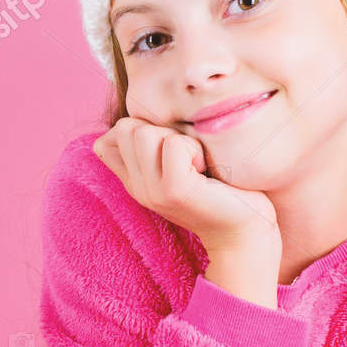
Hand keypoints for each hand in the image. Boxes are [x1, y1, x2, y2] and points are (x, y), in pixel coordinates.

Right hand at [94, 117, 277, 251]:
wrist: (243, 231)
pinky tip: (204, 169)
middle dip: (160, 130)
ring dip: (177, 139)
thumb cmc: (219, 190)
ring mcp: (152, 191)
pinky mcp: (174, 190)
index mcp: (134, 182)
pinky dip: (193, 149)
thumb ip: (156, 148)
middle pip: (126, 128)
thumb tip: (142, 116)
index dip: (134, 130)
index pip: (103, 143)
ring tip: (195, 163)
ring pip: (145, 133)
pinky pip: (173, 144)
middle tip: (186, 156)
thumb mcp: (178, 166)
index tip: (168, 149)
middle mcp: (137, 188)